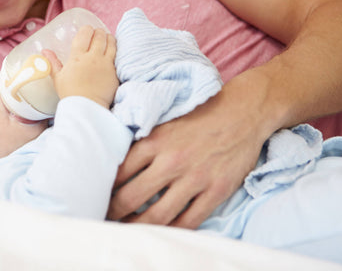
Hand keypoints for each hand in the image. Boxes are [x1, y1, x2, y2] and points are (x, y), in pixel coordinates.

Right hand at [46, 26, 117, 108]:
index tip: (86, 31)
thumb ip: (53, 62)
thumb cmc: (71, 94)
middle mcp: (93, 57)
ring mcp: (106, 64)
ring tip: (106, 39)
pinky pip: (117, 55)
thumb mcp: (58, 78)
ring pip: (111, 42)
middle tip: (97, 34)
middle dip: (98, 32)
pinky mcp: (115, 72)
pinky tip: (112, 51)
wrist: (87, 108)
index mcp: (77, 57)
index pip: (85, 34)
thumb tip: (45, 51)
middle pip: (99, 36)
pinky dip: (115, 50)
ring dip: (108, 38)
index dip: (87, 29)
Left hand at [108, 74, 268, 227]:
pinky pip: (190, 220)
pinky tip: (163, 231)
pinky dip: (173, 229)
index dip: (104, 188)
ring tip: (129, 228)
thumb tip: (114, 156)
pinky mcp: (216, 190)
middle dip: (115, 211)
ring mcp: (195, 178)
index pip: (119, 172)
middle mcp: (172, 161)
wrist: (243, 111)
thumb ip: (142, 139)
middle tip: (107, 217)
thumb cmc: (200, 114)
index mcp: (155, 141)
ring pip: (158, 215)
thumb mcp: (165, 119)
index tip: (98, 194)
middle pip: (132, 197)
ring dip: (139, 225)